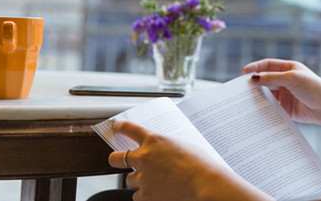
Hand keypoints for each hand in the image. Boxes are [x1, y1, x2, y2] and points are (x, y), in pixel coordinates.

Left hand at [108, 121, 270, 200]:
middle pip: (115, 158)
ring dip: (138, 180)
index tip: (116, 128)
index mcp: (153, 140)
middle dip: (116, 159)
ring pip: (129, 180)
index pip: (129, 129)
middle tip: (119, 160)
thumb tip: (157, 153)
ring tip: (156, 181)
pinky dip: (145, 195)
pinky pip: (137, 196)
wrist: (205, 183)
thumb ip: (164, 147)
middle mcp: (143, 157)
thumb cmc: (199, 163)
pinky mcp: (145, 195)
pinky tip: (158, 192)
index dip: (120, 127)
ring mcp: (142, 177)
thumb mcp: (180, 146)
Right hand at [242, 59, 320, 129]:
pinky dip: (264, 108)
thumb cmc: (314, 88)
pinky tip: (256, 111)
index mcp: (289, 68)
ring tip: (246, 100)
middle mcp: (286, 80)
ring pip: (267, 94)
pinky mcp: (286, 108)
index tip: (244, 72)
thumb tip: (254, 78)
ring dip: (258, 97)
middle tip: (241, 88)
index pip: (268, 65)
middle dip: (255, 83)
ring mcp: (286, 94)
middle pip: (265, 80)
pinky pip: (272, 107)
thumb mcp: (292, 79)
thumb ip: (272, 78)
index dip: (255, 67)